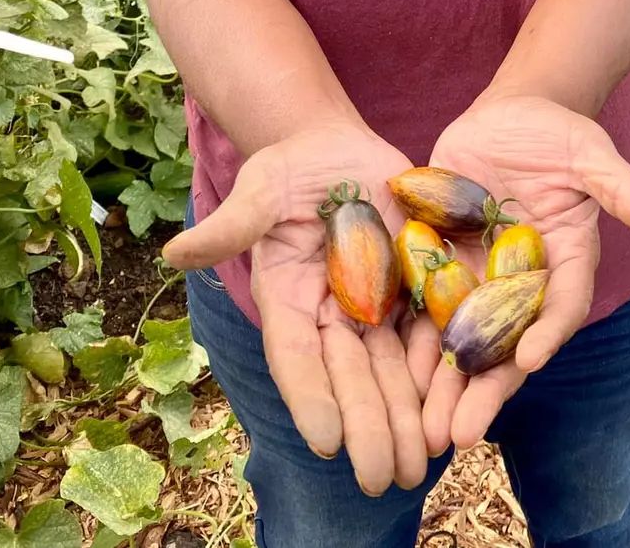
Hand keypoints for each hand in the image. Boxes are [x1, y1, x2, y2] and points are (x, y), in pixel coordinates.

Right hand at [162, 120, 428, 495]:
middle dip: (368, 427)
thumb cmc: (288, 170)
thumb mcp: (259, 191)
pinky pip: (429, 332)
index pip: (297, 357)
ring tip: (419, 463)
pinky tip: (456, 405)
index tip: (326, 442)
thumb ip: (231, 226)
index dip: (311, 399)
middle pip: (350, 378)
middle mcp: (331, 314)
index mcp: (288, 300)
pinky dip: (441, 370)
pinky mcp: (414, 286)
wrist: (336, 150)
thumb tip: (173, 254)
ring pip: (392, 369)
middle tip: (381, 478)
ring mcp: (375, 304)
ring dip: (406, 417)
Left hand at [412, 94, 629, 451]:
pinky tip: (392, 377)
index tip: (529, 359)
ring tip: (424, 431)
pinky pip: (424, 306)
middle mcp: (523, 281)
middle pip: (505, 342)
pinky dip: (411, 341)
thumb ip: (625, 192)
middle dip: (484, 389)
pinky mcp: (441, 260)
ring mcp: (480, 275)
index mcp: (567, 261)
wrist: (511, 114)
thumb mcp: (592, 156)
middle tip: (461, 434)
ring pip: (461, 338)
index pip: (560, 304)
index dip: (547, 331)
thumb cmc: (559, 133)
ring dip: (443, 384)